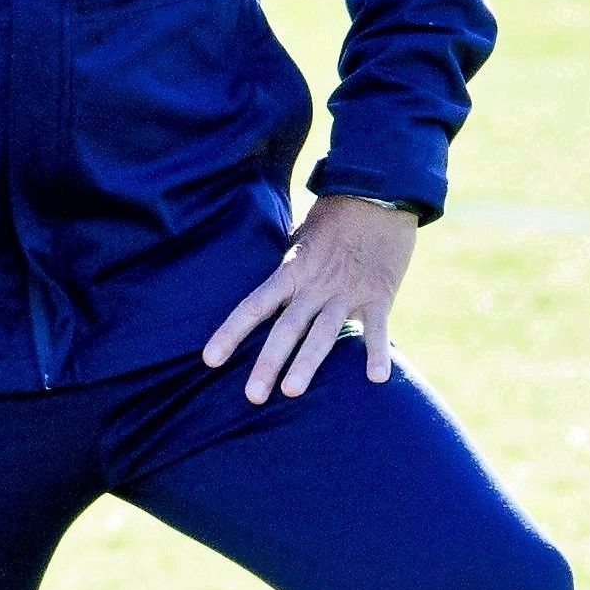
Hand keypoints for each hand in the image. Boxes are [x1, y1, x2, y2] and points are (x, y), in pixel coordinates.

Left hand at [202, 194, 417, 403]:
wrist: (378, 192)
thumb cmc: (335, 215)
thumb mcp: (301, 235)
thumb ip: (286, 266)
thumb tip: (264, 286)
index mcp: (292, 269)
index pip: (254, 305)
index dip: (231, 332)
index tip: (210, 359)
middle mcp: (316, 284)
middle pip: (287, 327)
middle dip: (268, 362)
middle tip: (252, 396)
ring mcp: (347, 292)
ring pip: (324, 332)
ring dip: (309, 362)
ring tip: (292, 391)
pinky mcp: (379, 295)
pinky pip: (378, 329)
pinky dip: (377, 352)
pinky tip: (377, 379)